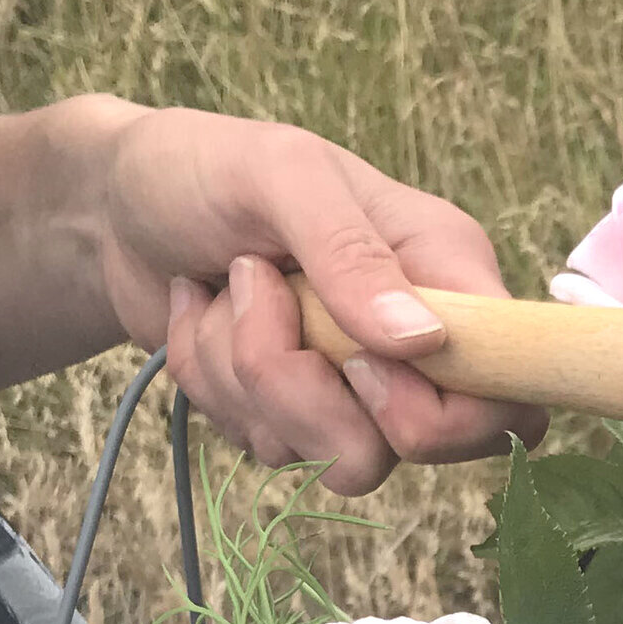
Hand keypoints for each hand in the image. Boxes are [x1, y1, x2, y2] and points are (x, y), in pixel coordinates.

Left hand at [93, 106, 547, 487]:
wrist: (113, 203)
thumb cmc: (206, 166)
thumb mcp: (281, 176)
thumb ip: (352, 254)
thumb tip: (423, 342)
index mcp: (448, 274)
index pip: (509, 397)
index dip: (447, 415)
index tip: (364, 362)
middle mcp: (416, 340)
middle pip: (413, 447)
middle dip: (309, 391)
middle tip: (266, 301)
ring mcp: (353, 387)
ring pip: (331, 457)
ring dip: (247, 376)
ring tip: (226, 293)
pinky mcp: (292, 413)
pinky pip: (267, 450)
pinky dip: (214, 385)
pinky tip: (202, 318)